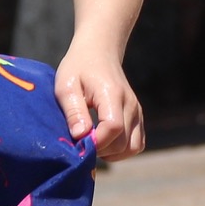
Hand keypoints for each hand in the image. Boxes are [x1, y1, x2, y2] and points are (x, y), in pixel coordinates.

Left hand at [53, 47, 144, 162]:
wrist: (99, 52)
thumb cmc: (78, 68)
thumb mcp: (66, 86)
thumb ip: (74, 111)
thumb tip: (81, 136)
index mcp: (112, 94)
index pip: (113, 128)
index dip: (96, 141)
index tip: (79, 141)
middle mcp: (130, 104)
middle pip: (123, 142)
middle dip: (101, 150)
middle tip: (81, 143)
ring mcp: (137, 112)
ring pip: (133, 147)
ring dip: (112, 153)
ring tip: (94, 143)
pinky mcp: (138, 117)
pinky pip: (136, 144)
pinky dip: (122, 150)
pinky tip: (105, 142)